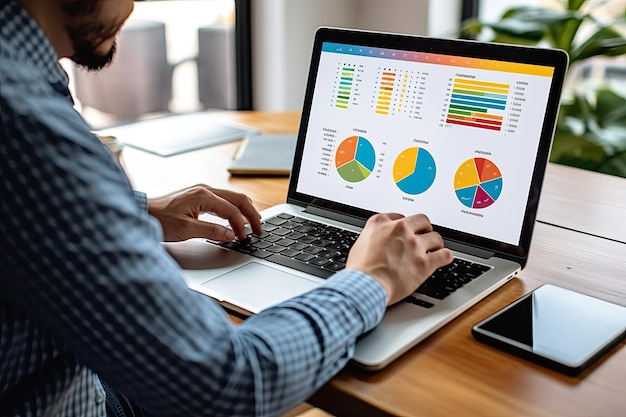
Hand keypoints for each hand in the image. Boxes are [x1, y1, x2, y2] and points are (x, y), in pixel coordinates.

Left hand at [147, 184, 261, 241]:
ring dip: (244, 211)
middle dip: (252, 214)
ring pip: (233, 198)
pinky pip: (224, 200)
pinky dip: (234, 210)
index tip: (243, 238)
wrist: (143, 212)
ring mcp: (203, 191)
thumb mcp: (186, 230)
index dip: (241, 226)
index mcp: (203, 195)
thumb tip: (231, 235)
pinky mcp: (200, 196)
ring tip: (252, 225)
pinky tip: (237, 219)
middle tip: (259, 229)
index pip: (231, 210)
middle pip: (239, 199)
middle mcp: (205, 189)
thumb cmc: (159, 219)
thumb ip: (211, 232)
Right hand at [346, 213, 453, 304]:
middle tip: (423, 237)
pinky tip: (443, 258)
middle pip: (422, 220)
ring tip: (434, 250)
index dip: (405, 226)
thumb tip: (378, 243)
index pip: (400, 217)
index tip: (407, 231)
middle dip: (424, 229)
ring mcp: (414, 245)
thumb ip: (373, 238)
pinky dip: (445, 257)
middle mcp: (399, 230)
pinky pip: (445, 255)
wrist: (365, 286)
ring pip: (435, 237)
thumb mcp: (359, 244)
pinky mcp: (424, 262)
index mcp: (380, 223)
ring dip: (435, 244)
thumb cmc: (359, 270)